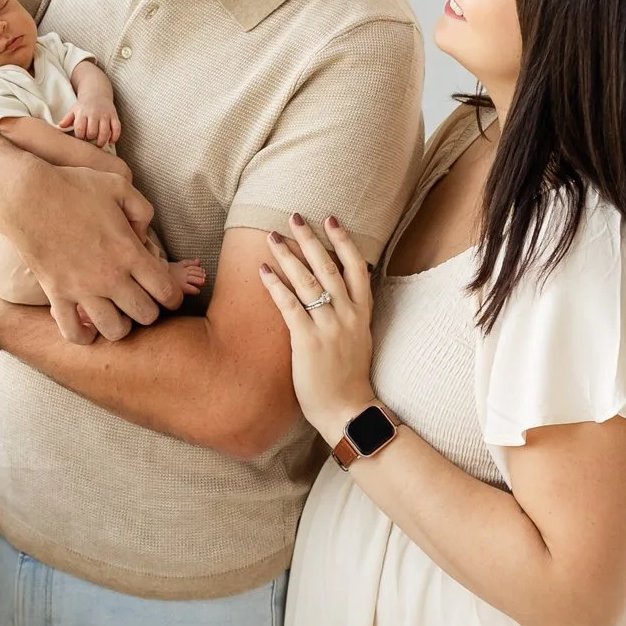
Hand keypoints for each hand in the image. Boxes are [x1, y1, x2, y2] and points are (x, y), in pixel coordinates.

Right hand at [7, 165, 187, 343]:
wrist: (26, 196)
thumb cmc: (73, 186)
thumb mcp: (118, 184)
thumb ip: (142, 208)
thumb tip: (146, 232)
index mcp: (129, 251)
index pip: (166, 290)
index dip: (174, 297)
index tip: (169, 294)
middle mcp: (109, 276)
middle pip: (145, 315)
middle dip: (151, 311)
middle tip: (144, 302)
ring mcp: (82, 289)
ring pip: (114, 330)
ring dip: (121, 326)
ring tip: (118, 314)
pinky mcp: (56, 295)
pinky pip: (73, 332)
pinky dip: (84, 336)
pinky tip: (89, 326)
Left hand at [60, 87, 121, 148]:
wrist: (97, 92)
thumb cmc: (83, 105)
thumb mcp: (74, 110)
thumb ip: (67, 119)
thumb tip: (60, 126)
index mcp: (82, 113)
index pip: (80, 129)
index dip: (80, 137)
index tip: (80, 139)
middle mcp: (94, 113)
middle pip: (92, 132)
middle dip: (91, 140)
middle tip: (90, 142)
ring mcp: (105, 115)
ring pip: (105, 132)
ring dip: (102, 141)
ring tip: (99, 145)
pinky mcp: (114, 115)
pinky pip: (117, 128)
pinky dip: (115, 137)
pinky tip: (111, 142)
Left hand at [256, 214, 377, 440]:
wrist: (346, 410)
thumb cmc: (349, 376)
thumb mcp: (359, 339)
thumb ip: (351, 313)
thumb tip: (340, 290)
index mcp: (362, 313)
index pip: (357, 267)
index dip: (344, 241)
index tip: (332, 219)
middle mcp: (347, 315)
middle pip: (328, 267)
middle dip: (310, 239)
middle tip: (294, 216)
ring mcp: (328, 328)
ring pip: (307, 282)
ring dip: (288, 255)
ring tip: (272, 236)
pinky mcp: (307, 342)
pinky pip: (289, 305)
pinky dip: (275, 285)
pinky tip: (262, 270)